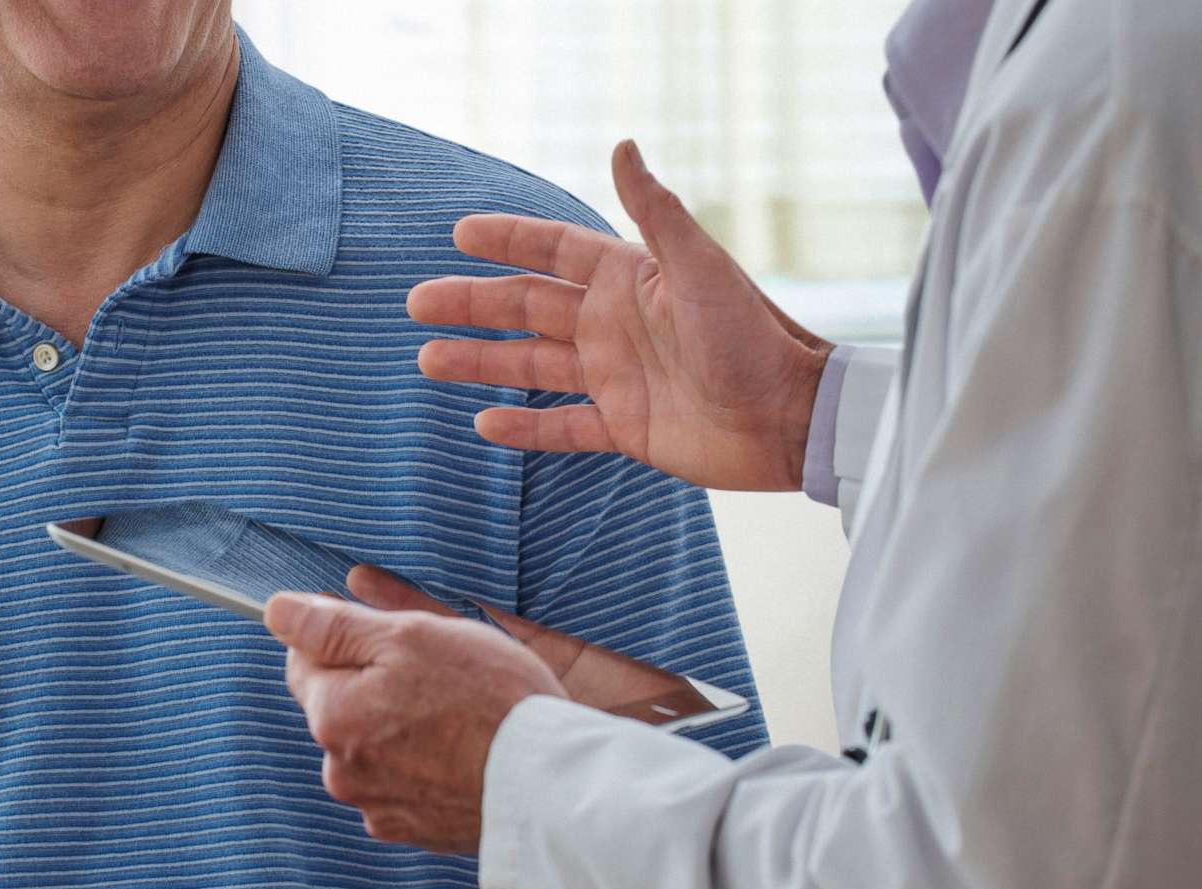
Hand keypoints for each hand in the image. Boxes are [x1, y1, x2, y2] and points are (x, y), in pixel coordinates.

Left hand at [263, 585, 565, 851]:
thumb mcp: (410, 637)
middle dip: (377, 687)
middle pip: (341, 708)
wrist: (551, 785)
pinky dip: (427, 768)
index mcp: (331, 716)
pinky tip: (466, 756)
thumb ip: (334, 626)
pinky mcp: (416, 833)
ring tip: (463, 719)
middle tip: (442, 676)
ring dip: (403, 729)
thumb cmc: (489, 701)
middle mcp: (341, 772)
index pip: (305, 661)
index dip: (348, 638)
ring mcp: (379, 808)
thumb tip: (278, 611)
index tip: (396, 638)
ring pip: (375, 748)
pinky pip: (406, 785)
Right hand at [408, 138, 833, 490]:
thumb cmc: (750, 336)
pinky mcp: (625, 428)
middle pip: (527, 308)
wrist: (786, 417)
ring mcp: (616, 377)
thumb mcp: (700, 267)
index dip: (508, 239)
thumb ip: (656, 213)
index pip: (553, 250)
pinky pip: (562, 427)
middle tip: (415, 303)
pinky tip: (483, 424)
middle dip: (472, 303)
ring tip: (428, 359)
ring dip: (480, 362)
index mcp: (629, 280)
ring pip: (532, 366)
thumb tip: (624, 146)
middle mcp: (614, 325)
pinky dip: (523, 428)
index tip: (459, 233)